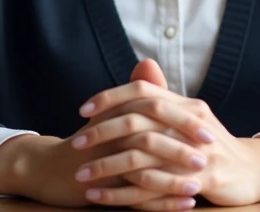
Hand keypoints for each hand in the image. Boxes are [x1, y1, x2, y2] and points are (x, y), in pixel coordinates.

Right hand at [0, 61, 203, 208]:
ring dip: (175, 179)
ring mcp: (104, 165)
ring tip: (201, 183)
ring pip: (144, 172)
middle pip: (150, 140)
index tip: (210, 128)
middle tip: (211, 153)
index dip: (183, 121)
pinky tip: (186, 203)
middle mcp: (110, 139)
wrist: (48, 168)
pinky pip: (135, 198)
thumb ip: (133, 92)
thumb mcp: (108, 113)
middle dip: (183, 148)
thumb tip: (149, 63)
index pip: (153, 113)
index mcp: (115, 118)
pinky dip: (162, 202)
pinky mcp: (100, 189)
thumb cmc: (86, 140)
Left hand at [75, 64, 259, 206]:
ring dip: (107, 168)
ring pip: (142, 158)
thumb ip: (163, 97)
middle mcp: (190, 123)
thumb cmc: (211, 144)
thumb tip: (140, 68)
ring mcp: (196, 153)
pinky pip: (155, 189)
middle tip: (77, 144)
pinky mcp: (200, 181)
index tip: (83, 109)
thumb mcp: (190, 116)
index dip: (110, 97)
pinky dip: (124, 194)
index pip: (142, 92)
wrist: (252, 170)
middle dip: (102, 133)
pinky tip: (102, 198)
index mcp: (185, 105)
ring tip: (82, 176)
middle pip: (137, 122)